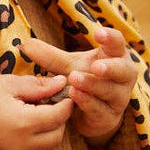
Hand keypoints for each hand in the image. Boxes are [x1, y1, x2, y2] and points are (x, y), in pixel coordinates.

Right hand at [0, 72, 72, 149]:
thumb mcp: (8, 84)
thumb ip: (37, 85)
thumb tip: (61, 82)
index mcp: (24, 124)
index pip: (59, 116)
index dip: (65, 103)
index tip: (64, 93)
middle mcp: (23, 146)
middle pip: (57, 134)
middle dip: (58, 118)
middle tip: (50, 101)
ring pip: (46, 146)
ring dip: (47, 130)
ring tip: (34, 111)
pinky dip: (34, 140)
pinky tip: (22, 125)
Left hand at [20, 27, 137, 144]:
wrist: (89, 113)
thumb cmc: (84, 79)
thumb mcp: (67, 65)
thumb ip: (50, 56)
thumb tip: (25, 44)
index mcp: (114, 56)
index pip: (118, 43)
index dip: (111, 38)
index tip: (99, 33)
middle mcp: (122, 77)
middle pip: (124, 70)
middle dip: (110, 68)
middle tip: (96, 66)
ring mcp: (118, 98)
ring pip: (110, 91)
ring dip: (93, 85)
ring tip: (74, 79)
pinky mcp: (109, 117)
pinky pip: (100, 109)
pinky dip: (87, 102)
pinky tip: (73, 96)